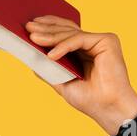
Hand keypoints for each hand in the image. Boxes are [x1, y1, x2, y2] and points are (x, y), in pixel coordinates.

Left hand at [26, 16, 136, 133]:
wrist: (108, 109)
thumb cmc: (89, 99)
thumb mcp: (62, 82)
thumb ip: (49, 69)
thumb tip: (30, 58)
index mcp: (84, 51)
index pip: (64, 32)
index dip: (48, 27)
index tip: (30, 26)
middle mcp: (93, 43)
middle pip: (66, 30)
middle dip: (46, 29)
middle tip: (28, 28)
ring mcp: (100, 41)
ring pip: (71, 34)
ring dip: (51, 36)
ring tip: (34, 39)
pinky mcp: (107, 41)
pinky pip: (79, 39)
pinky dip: (64, 46)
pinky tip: (51, 54)